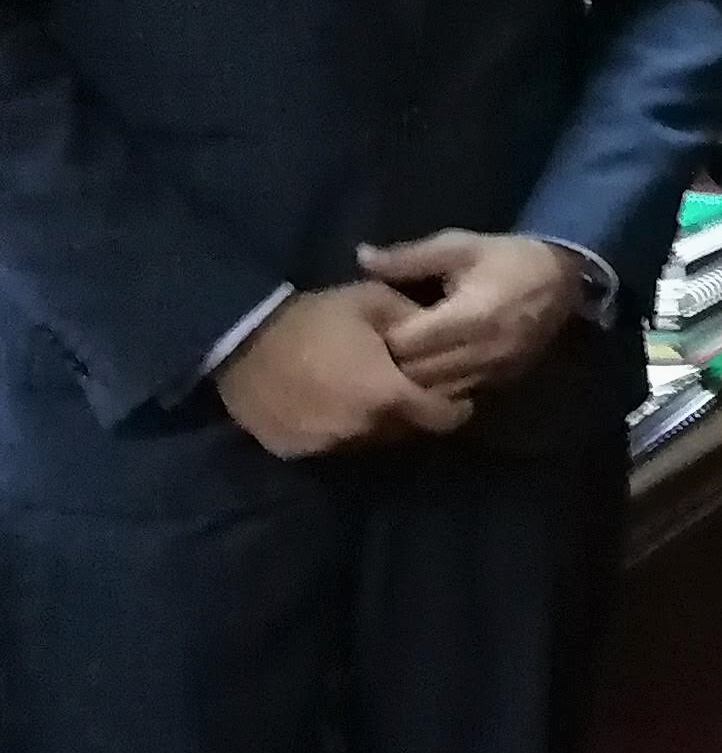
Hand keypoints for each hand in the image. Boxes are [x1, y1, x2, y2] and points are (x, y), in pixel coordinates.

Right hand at [216, 283, 470, 457]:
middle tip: (403, 389)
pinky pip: (331, 445)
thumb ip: (415, 319)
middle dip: (412, 412)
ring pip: (370, 441)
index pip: (445, 418)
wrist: (236, 338)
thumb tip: (441, 331)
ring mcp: (328, 445)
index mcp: (389, 396)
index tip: (450, 393)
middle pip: (407, 431)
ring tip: (362, 396)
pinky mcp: (296, 451)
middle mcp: (364, 430)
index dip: (454, 406)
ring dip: (374, 423)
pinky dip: (336, 429)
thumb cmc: (312, 317)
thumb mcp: (372, 301)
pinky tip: (326, 405)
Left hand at [358, 231, 585, 399]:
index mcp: (468, 315)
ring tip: (400, 363)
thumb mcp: (460, 246)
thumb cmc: (508, 258)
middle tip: (377, 346)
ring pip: (435, 392)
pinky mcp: (502, 381)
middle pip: (416, 373)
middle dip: (391, 362)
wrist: (566, 281)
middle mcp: (481, 351)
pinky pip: (458, 396)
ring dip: (413, 381)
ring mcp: (493, 371)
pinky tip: (428, 374)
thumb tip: (362, 258)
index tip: (371, 323)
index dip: (382, 335)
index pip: (406, 341)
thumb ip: (410, 257)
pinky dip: (437, 389)